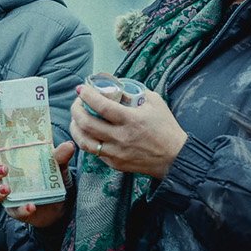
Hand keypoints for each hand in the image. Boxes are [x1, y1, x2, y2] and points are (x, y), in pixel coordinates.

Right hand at [0, 137, 75, 226]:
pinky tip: (31, 206)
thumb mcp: (58, 165)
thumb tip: (68, 146)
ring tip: (7, 189)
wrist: (62, 204)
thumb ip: (60, 156)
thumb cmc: (53, 178)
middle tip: (4, 169)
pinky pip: (15, 211)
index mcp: (11, 161)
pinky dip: (22, 209)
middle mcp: (5, 178)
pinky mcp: (16, 210)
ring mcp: (8, 195)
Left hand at [67, 84, 188, 179]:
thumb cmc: (166, 128)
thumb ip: (135, 92)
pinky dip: (86, 140)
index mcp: (131, 120)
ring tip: (76, 119)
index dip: (87, 96)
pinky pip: (94, 152)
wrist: (174, 157)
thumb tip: (116, 86)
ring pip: (84, 141)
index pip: (102, 106)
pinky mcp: (115, 164)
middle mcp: (121, 137)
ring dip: (75, 128)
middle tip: (77, 102)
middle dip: (76, 110)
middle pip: (87, 124)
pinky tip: (87, 133)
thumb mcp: (155, 102)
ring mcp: (116, 153)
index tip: (81, 89)